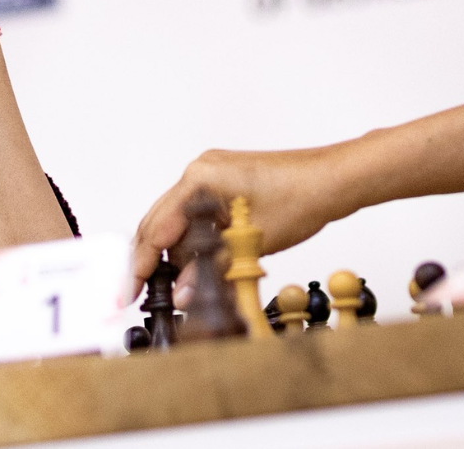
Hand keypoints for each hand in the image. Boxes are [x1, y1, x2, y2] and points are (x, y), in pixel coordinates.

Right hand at [130, 146, 349, 300]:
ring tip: (178, 279)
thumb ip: (210, 268)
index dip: (142, 262)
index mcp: (200, 178)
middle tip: (143, 290)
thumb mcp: (249, 243)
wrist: (333, 179)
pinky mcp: (223, 179)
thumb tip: (182, 293)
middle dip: (153, 257)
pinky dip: (193, 235)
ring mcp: (210, 171)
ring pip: (177, 217)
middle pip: (160, 219)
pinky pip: (195, 209)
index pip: (158, 226)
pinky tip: (199, 257)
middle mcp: (199, 169)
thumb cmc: (301, 199)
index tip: (130, 287)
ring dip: (177, 248)